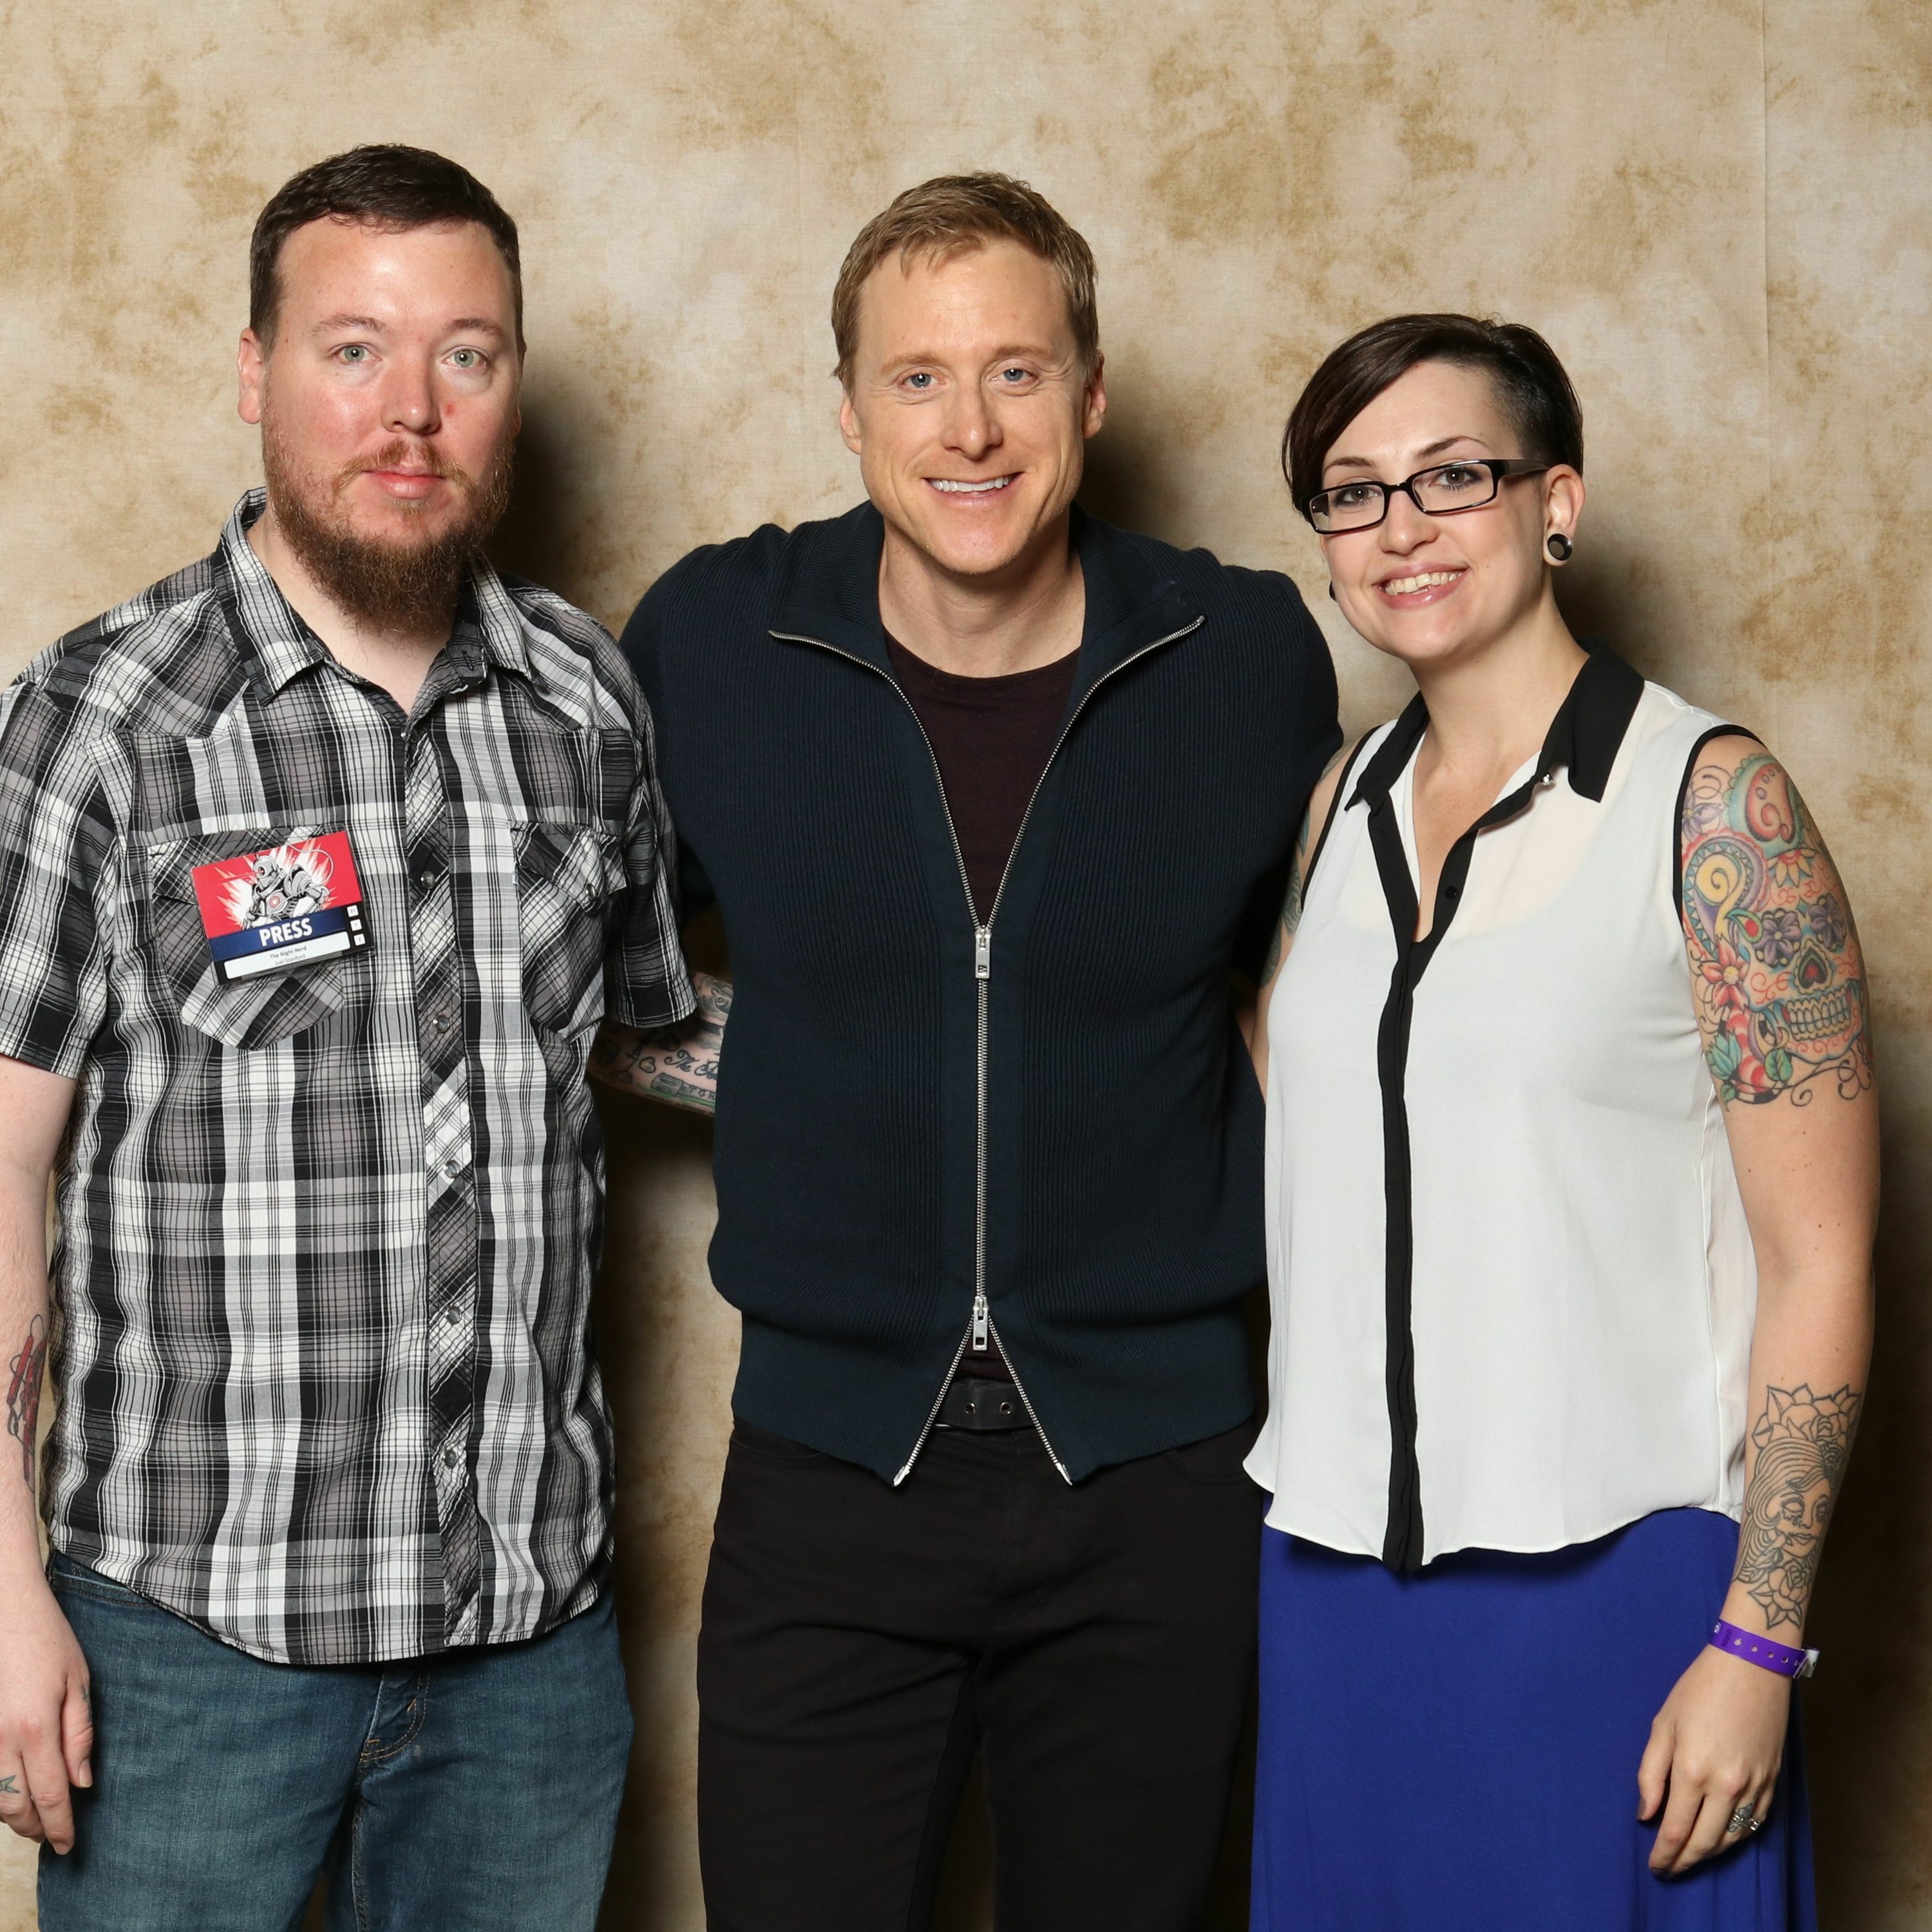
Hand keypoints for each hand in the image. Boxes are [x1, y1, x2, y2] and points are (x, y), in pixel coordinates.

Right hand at [0, 1574, 91, 1851]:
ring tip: (35, 1821)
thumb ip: (80, 1735)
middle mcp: (0, 1741)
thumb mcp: (79, 1682)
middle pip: (15, 1806)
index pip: (49, 1796)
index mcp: (36, 1729)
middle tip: (54, 1838)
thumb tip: (82, 1783)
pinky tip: (11, 1793)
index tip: (69, 1846)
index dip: (59, 1826)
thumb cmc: (47, 1640)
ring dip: (12, 1816)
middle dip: (35, 1828)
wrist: (4, 1611)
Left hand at [1638, 1644, 1787, 1875]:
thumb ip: (1651, 1773)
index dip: (1664, 1854)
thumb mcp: (1663, 1725)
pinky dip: (1735, 1838)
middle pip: (1705, 1843)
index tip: (1655, 1866)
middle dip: (1684, 1861)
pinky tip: (1721, 1838)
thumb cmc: (1699, 1690)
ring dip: (1709, 1853)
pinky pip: (1754, 1825)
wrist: (1751, 1668)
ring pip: (1731, 1840)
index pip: (1676, 1830)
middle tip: (1669, 1869)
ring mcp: (1754, 1788)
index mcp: (1693, 1771)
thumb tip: (1646, 1814)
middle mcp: (1726, 1787)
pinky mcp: (1772, 1783)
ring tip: (1690, 1856)